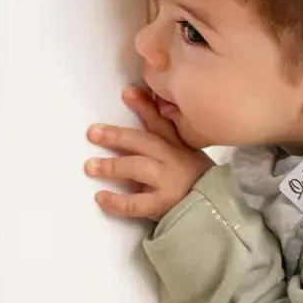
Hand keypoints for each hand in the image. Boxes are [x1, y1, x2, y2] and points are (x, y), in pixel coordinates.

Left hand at [85, 85, 214, 220]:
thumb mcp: (184, 152)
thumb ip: (163, 134)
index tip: (128, 92)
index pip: (159, 122)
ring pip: (139, 169)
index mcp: (176, 145)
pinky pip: (137, 204)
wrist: (212, 209)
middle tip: (93, 132)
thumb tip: (138, 104)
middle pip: (144, 143)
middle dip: (118, 136)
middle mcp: (172, 159)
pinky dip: (118, 202)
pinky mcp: (163, 204)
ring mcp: (168, 182)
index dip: (144, 107)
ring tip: (90, 166)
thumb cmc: (193, 179)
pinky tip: (101, 197)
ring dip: (113, 167)